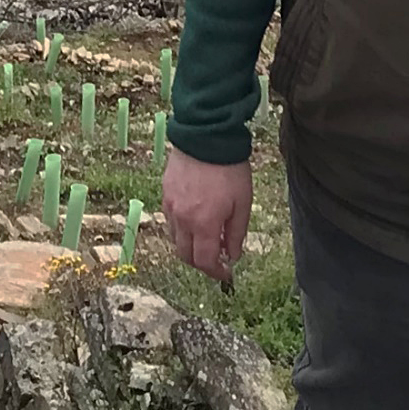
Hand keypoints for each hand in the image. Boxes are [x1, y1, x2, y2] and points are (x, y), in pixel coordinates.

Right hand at [162, 149, 252, 282]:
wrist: (206, 134)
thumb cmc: (230, 168)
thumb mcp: (243, 202)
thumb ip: (237, 233)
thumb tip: (232, 256)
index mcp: (204, 224)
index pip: (205, 262)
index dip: (216, 273)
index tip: (227, 275)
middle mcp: (182, 220)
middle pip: (186, 256)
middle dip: (201, 263)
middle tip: (217, 260)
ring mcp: (170, 206)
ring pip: (175, 239)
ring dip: (190, 246)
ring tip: (206, 238)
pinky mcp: (165, 192)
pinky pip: (170, 220)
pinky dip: (181, 229)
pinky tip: (195, 219)